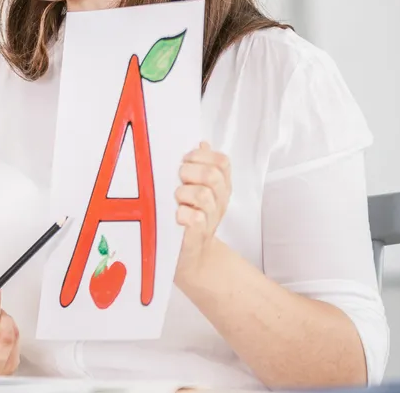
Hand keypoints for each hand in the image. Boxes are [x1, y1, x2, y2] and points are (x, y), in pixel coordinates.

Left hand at [174, 141, 231, 284]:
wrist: (192, 257)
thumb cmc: (192, 217)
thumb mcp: (199, 189)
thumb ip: (202, 166)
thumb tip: (203, 142)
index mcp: (221, 187)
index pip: (222, 161)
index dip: (202, 156)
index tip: (186, 159)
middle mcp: (219, 201)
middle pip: (212, 176)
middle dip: (191, 172)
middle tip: (179, 180)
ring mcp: (210, 219)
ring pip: (203, 195)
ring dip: (184, 194)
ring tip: (177, 200)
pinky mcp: (196, 235)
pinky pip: (194, 219)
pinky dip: (183, 214)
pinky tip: (177, 215)